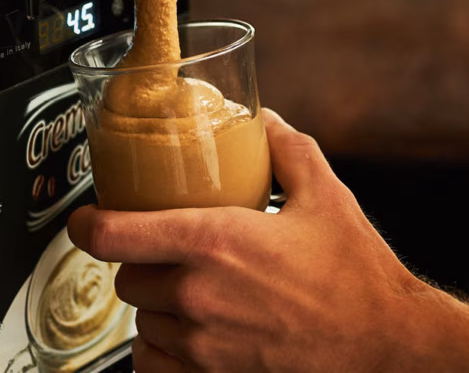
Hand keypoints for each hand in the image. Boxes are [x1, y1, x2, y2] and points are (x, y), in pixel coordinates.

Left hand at [67, 110, 428, 371]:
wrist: (383, 345)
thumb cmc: (356, 277)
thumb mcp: (326, 194)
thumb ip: (287, 148)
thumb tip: (265, 121)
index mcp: (218, 242)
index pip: (119, 234)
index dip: (88, 224)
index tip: (84, 218)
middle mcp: (199, 296)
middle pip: (128, 275)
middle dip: (142, 258)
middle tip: (171, 246)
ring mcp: (202, 346)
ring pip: (140, 321)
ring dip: (154, 302)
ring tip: (189, 286)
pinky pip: (154, 365)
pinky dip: (160, 347)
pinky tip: (188, 329)